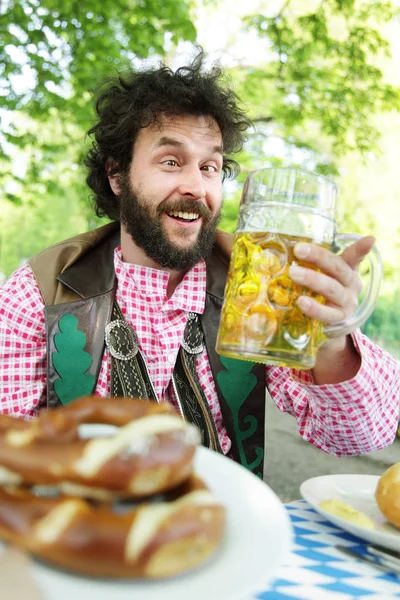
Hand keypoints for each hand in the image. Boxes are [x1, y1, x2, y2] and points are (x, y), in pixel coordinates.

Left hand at [289, 236, 374, 350]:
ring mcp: (346, 304)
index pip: (353, 257)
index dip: (360, 249)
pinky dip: (314, 307)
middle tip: (298, 250)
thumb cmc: (320, 295)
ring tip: (293, 273)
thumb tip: (283, 249)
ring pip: (332, 289)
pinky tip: (301, 301)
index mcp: (347, 271)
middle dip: (318, 257)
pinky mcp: (338, 321)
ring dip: (312, 279)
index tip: (370, 240)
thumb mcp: (320, 277)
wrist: (325, 329)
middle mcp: (351, 286)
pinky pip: (327, 314)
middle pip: (338, 269)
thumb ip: (309, 264)